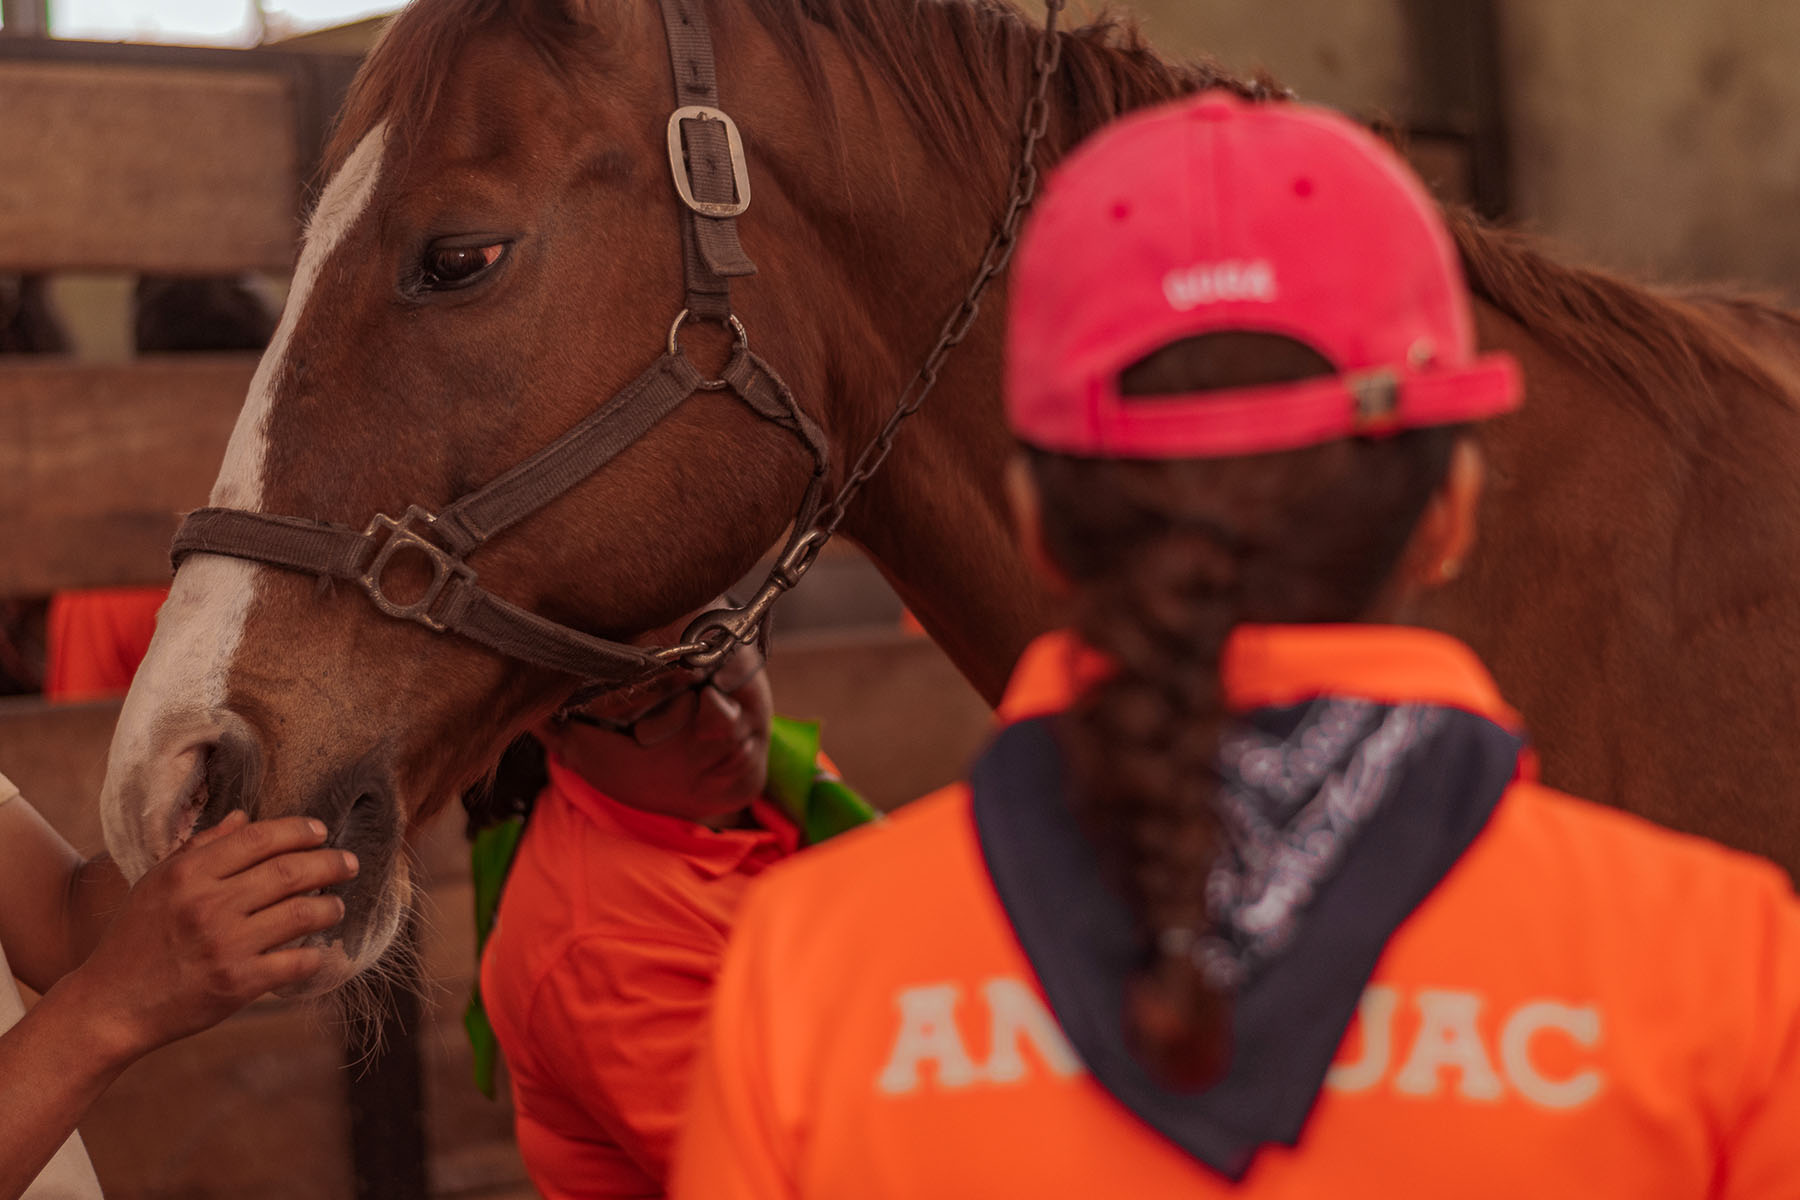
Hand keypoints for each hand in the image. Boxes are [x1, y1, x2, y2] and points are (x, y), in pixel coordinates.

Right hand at [54, 811, 358, 1063]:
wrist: (110, 1004)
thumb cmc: (135, 938)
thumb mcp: (157, 883)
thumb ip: (202, 847)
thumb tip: (244, 816)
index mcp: (188, 874)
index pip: (260, 838)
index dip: (299, 830)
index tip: (321, 832)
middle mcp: (209, 905)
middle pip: (291, 871)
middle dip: (330, 863)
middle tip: (350, 863)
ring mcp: (226, 946)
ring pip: (303, 914)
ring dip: (330, 907)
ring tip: (336, 905)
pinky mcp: (238, 984)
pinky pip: (297, 961)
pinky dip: (316, 954)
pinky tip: (320, 949)